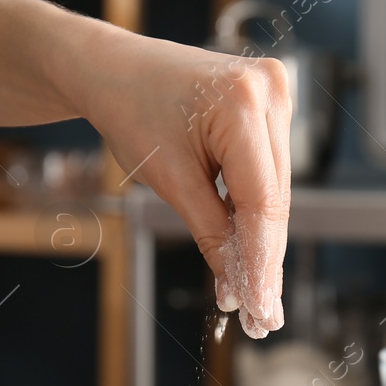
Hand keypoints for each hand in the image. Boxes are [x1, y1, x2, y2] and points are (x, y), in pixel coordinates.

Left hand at [0, 0, 292, 337]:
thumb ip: (210, 233)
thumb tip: (237, 287)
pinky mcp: (270, 106)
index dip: (263, 264)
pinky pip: (267, 173)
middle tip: (259, 319)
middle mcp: (270, 92)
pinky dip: (253, 214)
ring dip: (260, 244)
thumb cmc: (128, 109)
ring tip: (250, 298)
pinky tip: (246, 255)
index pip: (263, 202)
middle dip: (263, 262)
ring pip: (274, 192)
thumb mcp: (168, 179)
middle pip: (274, 200)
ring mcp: (275, 95)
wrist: (110, 67)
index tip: (261, 311)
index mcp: (243, 102)